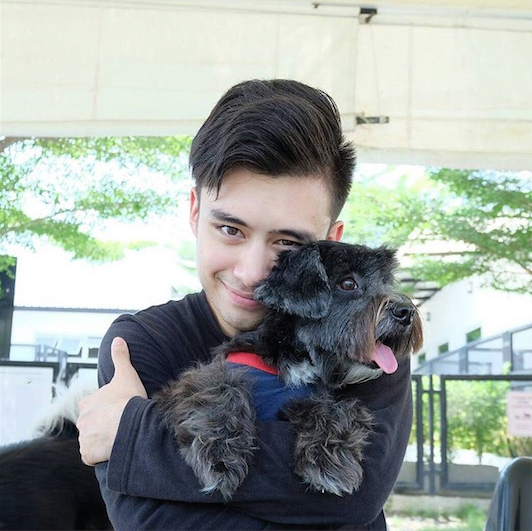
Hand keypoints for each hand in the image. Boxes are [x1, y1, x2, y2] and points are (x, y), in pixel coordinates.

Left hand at [77, 336, 147, 465]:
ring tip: (118, 438)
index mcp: (87, 403)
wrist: (128, 424)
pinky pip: (92, 456)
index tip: (113, 409)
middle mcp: (82, 421)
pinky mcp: (87, 454)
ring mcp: (83, 439)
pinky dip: (100, 455)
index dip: (101, 408)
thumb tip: (118, 339)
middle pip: (89, 424)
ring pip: (91, 440)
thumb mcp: (125, 374)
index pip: (89, 406)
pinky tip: (112, 450)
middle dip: (100, 425)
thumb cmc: (127, 399)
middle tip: (118, 424)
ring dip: (101, 441)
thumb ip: (120, 356)